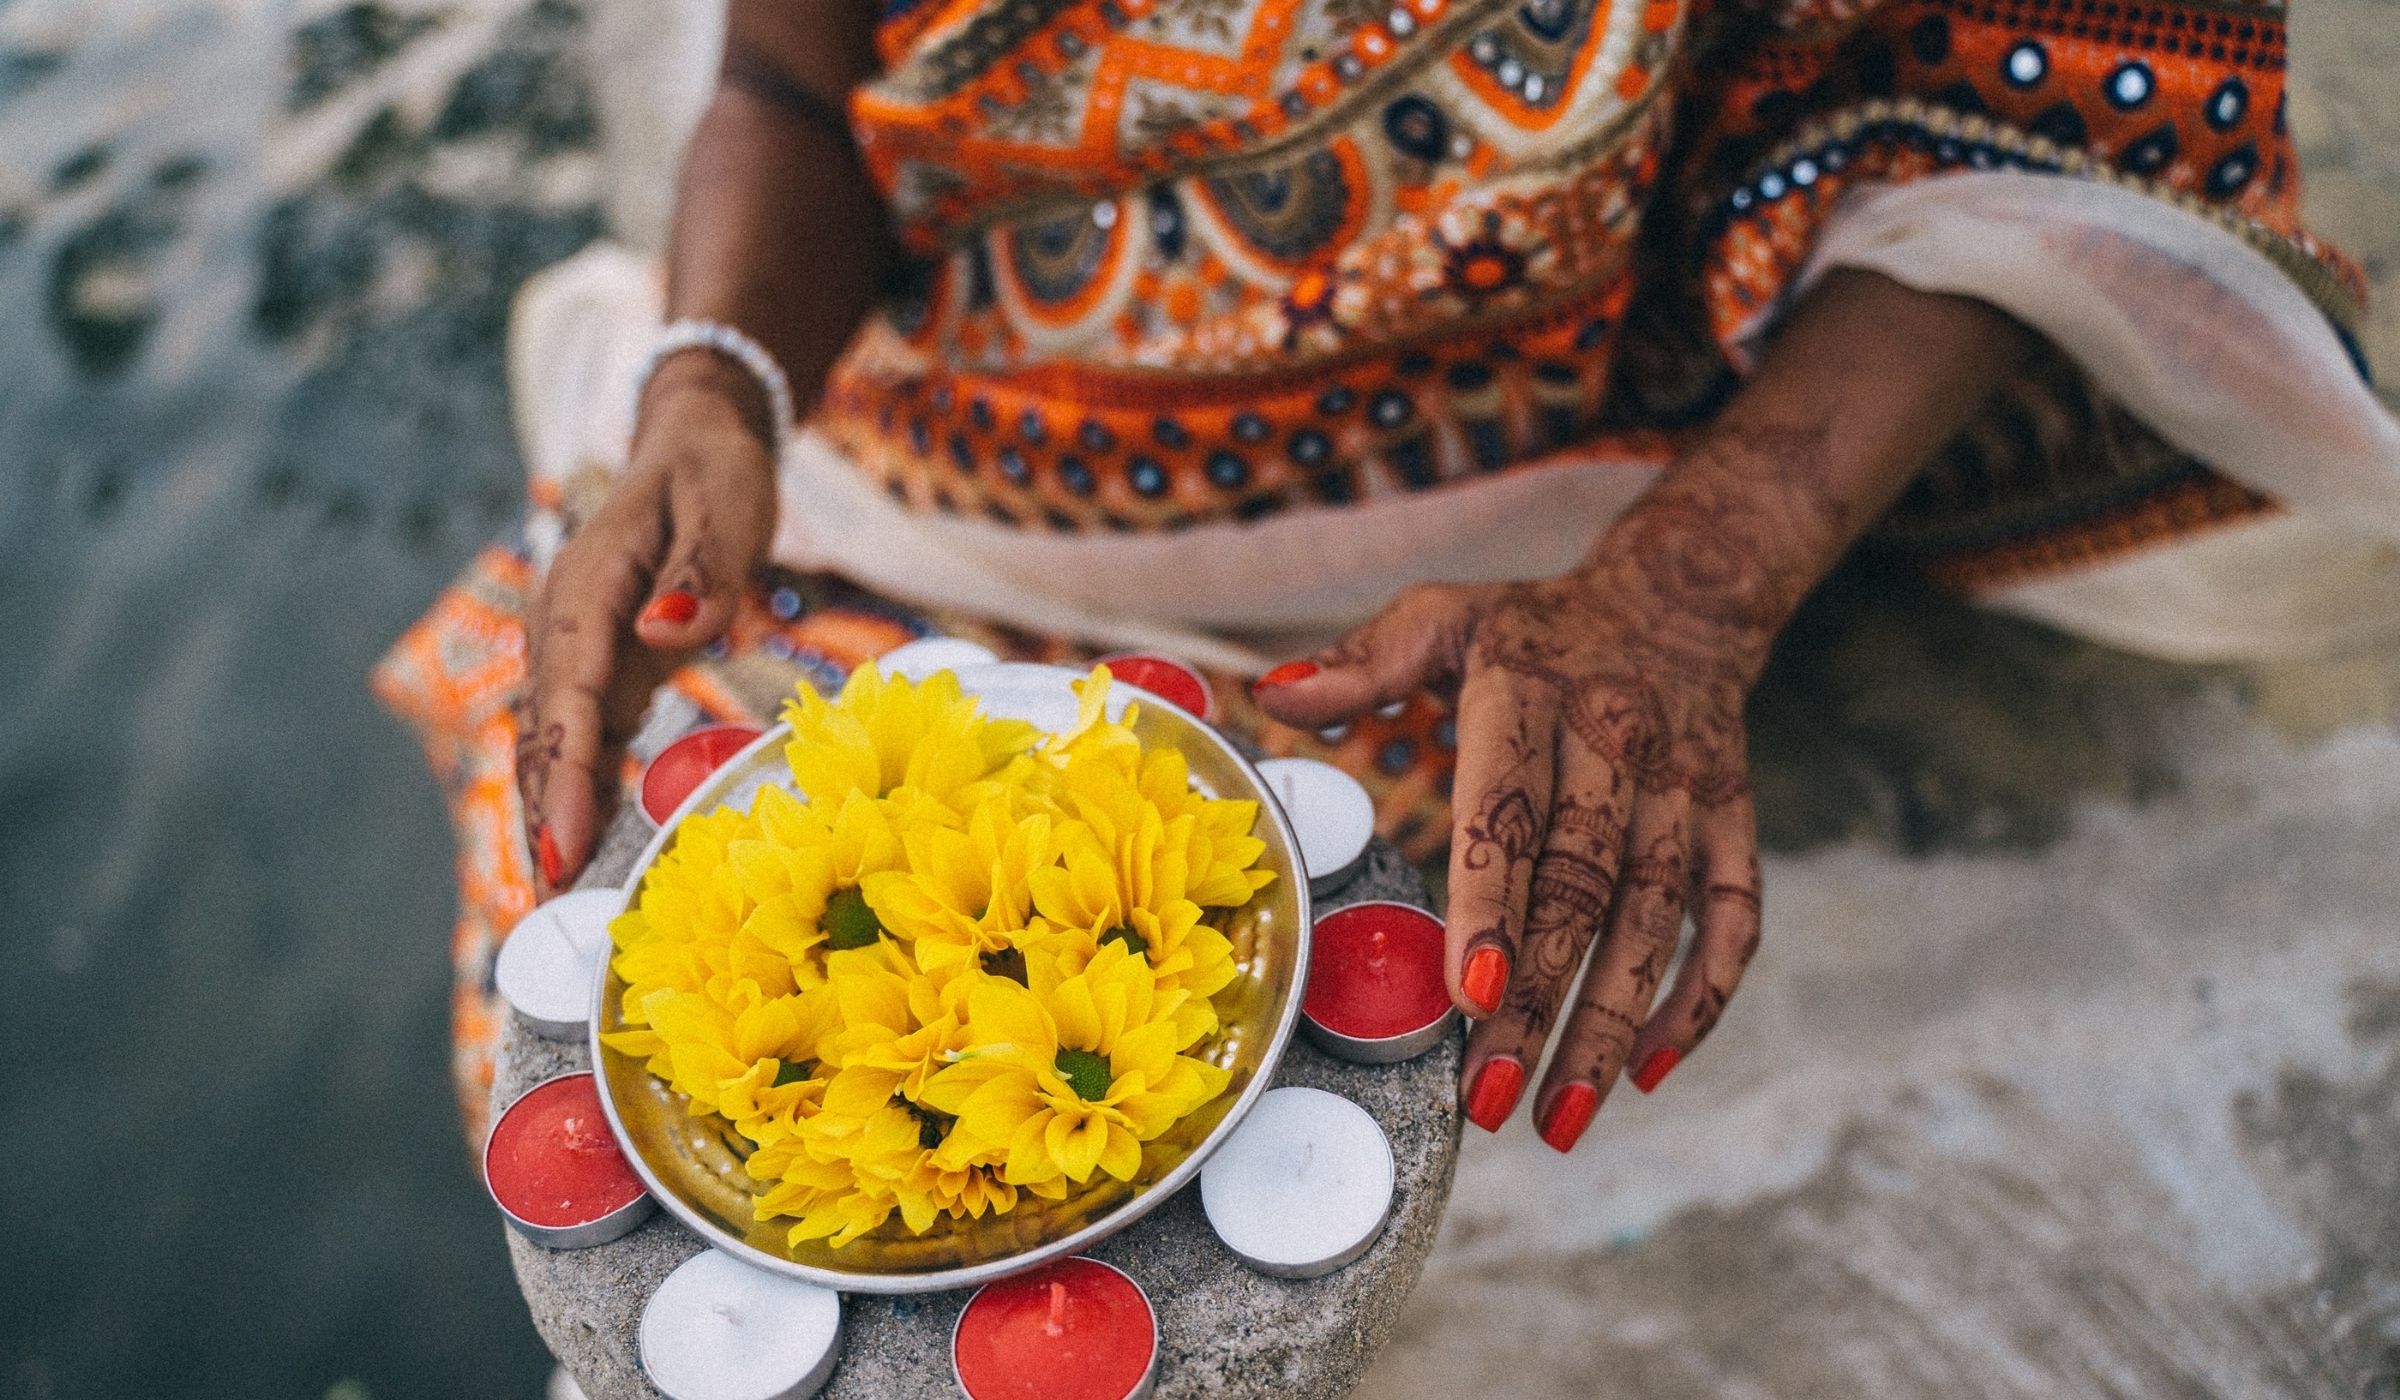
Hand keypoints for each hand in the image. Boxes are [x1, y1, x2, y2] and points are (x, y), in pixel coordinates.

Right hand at [516, 352, 777, 895]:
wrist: (695, 441)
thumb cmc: (714, 473)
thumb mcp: (724, 508)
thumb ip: (700, 572)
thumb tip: (663, 632)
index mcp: (588, 588)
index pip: (570, 697)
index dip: (565, 778)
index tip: (566, 847)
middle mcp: (565, 624)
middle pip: (546, 735)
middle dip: (546, 820)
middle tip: (557, 910)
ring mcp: (577, 647)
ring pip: (554, 744)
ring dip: (555, 818)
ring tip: (565, 904)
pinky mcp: (601, 664)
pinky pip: (583, 737)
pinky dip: (581, 793)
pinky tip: (590, 850)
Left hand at [1251, 427, 1844, 1150]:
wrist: (1682, 595)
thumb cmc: (1533, 627)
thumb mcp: (1444, 616)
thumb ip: (1362, 662)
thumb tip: (1270, 694)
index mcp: (1531, 692)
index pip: (1509, 808)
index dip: (1490, 902)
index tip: (1463, 992)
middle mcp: (1617, 742)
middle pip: (1578, 888)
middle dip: (1537, 1001)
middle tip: (1488, 1099)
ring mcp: (1685, 787)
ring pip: (1655, 920)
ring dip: (1611, 1024)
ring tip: (1558, 1118)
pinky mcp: (1732, 819)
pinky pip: (1731, 917)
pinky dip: (1700, 996)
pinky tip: (1651, 1072)